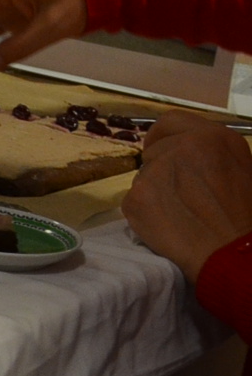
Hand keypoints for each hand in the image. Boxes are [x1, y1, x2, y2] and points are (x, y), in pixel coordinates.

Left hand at [123, 113, 251, 279]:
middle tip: (181, 194)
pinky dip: (145, 213)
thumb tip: (188, 149)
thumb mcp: (242, 169)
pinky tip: (168, 226)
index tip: (162, 150)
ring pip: (143, 177)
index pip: (170, 121)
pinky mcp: (137, 197)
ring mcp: (156, 171)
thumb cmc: (246, 215)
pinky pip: (134, 200)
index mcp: (213, 136)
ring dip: (155, 191)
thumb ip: (212, 152)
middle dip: (162, 169)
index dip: (162, 137)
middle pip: (153, 151)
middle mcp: (182, 146)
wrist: (234, 254)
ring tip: (181, 213)